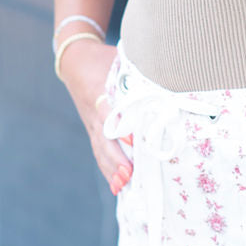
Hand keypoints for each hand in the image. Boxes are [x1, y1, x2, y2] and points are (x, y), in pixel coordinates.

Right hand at [59, 39, 132, 194]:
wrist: (75, 59)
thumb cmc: (104, 59)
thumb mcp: (120, 59)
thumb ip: (140, 70)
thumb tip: (171, 75)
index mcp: (100, 92)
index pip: (110, 113)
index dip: (121, 129)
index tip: (134, 142)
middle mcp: (94, 112)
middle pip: (104, 138)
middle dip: (116, 158)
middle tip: (130, 174)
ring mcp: (92, 123)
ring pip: (101, 149)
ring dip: (112, 169)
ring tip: (124, 186)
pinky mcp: (93, 131)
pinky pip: (99, 152)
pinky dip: (108, 169)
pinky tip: (117, 186)